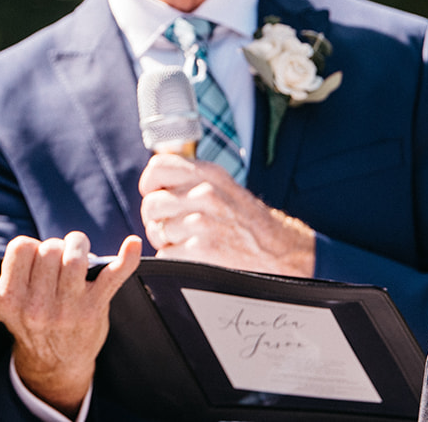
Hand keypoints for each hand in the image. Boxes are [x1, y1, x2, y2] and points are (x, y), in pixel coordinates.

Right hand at [0, 232, 140, 415]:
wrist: (56, 361)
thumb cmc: (26, 321)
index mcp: (13, 299)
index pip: (21, 248)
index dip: (30, 248)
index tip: (34, 260)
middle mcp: (40, 305)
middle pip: (50, 249)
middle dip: (54, 248)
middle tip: (56, 262)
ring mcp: (70, 306)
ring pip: (75, 255)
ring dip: (77, 247)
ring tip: (75, 255)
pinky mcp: (96, 306)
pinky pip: (114, 275)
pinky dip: (126, 258)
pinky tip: (132, 244)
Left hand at [138, 153, 315, 276]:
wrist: (277, 251)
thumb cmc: (247, 221)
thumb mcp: (223, 186)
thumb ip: (192, 178)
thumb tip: (156, 180)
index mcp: (208, 175)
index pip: (157, 168)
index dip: (150, 184)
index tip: (156, 195)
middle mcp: (205, 195)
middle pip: (151, 203)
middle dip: (156, 219)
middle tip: (172, 227)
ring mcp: (201, 223)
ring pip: (156, 231)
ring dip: (166, 241)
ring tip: (187, 242)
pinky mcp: (199, 251)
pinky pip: (163, 255)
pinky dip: (172, 259)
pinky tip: (192, 256)